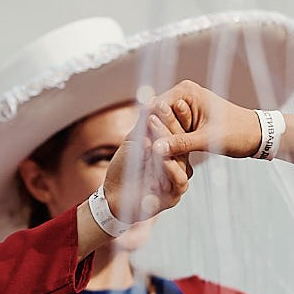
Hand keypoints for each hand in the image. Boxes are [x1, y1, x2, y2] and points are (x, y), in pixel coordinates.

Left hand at [85, 110, 191, 249]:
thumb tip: (152, 100)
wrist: (113, 194)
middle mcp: (179, 163)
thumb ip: (143, 125)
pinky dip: (170, 166)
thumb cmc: (124, 167)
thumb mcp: (134, 142)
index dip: (172, 114)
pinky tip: (162, 156)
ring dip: (166, 139)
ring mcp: (179, 179)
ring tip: (154, 123)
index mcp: (173, 149)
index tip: (166, 98)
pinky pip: (178, 179)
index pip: (178, 129)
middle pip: (180, 141)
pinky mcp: (175, 195)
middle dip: (169, 121)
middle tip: (161, 105)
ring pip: (180, 158)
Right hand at [148, 81, 266, 159]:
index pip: (153, 107)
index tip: (142, 147)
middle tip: (145, 157)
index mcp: (185, 91)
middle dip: (150, 135)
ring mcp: (183, 106)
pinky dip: (168, 143)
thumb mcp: (208, 139)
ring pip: (161, 125)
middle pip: (154, 116)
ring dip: (158, 141)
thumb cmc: (237, 132)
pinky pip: (170, 130)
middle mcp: (181, 94)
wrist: (257, 135)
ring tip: (151, 161)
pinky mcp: (187, 119)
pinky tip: (162, 158)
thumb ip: (180, 143)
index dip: (146, 128)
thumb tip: (156, 148)